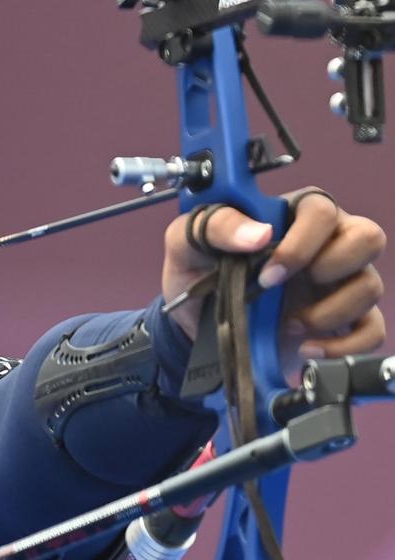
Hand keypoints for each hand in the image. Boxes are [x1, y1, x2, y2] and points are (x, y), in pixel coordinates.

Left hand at [162, 188, 385, 366]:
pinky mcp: (342, 322)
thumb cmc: (196, 271)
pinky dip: (344, 345)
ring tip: (287, 326)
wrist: (192, 324)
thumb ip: (216, 226)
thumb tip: (258, 234)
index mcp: (290, 216)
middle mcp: (324, 244)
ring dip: (330, 312)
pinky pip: (372, 331)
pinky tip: (308, 350)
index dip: (302, 242)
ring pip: (370, 286)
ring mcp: (337, 284)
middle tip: (287, 288)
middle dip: (332, 266)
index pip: (321, 209)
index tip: (268, 273)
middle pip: (368, 238)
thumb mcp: (188, 241)